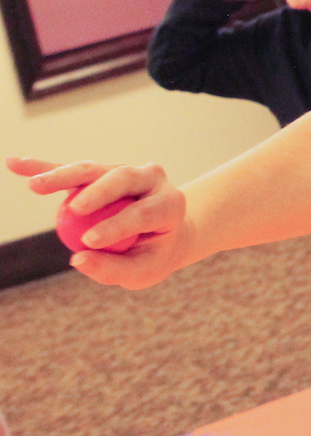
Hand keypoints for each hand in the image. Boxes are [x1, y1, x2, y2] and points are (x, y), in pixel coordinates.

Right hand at [6, 157, 189, 289]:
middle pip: (121, 178)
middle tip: (75, 210)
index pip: (144, 212)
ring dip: (63, 175)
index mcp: (169, 204)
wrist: (164, 233)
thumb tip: (77, 260)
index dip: (118, 224)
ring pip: (93, 169)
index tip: (90, 240)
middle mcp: (150, 180)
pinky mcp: (101, 172)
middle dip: (97, 192)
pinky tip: (15, 164)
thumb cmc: (153, 255)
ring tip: (34, 186)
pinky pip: (71, 170)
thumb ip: (114, 268)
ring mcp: (126, 171)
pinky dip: (45, 167)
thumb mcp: (143, 271)